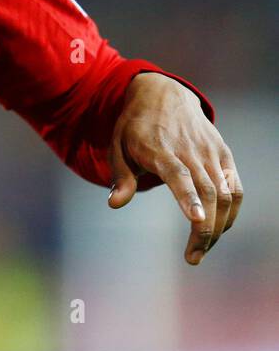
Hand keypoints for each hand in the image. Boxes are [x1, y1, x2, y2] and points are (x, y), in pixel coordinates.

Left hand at [108, 72, 242, 264]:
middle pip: (207, 192)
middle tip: (193, 257)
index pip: (179, 175)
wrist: (163, 94)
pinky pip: (235, 187)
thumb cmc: (135, 126)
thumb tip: (115, 204)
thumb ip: (120, 177)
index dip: (188, 198)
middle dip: (204, 229)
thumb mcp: (117, 146)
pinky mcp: (224, 154)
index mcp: (160, 148)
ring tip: (202, 249)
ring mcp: (210, 152)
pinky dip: (231, 211)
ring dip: (219, 226)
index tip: (196, 222)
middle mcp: (190, 150)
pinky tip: (219, 229)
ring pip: (225, 194)